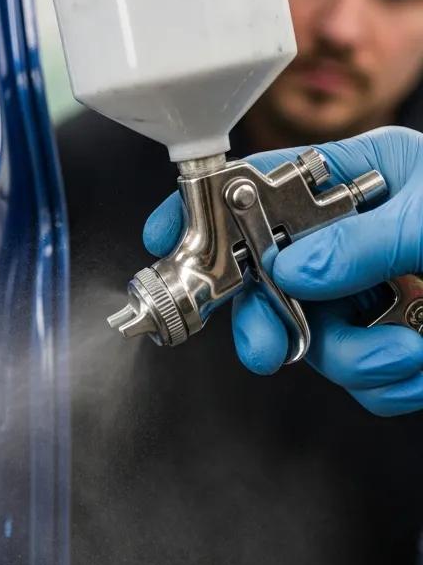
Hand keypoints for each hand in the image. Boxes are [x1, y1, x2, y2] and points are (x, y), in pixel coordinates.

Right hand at [143, 127, 422, 415]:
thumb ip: (367, 241)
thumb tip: (292, 269)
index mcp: (358, 181)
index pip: (259, 189)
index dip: (207, 214)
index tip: (167, 240)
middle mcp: (354, 240)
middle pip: (268, 282)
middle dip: (270, 323)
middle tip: (270, 349)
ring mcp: (371, 296)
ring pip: (317, 345)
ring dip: (362, 360)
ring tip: (416, 348)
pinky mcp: (394, 346)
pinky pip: (363, 381)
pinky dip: (395, 383)